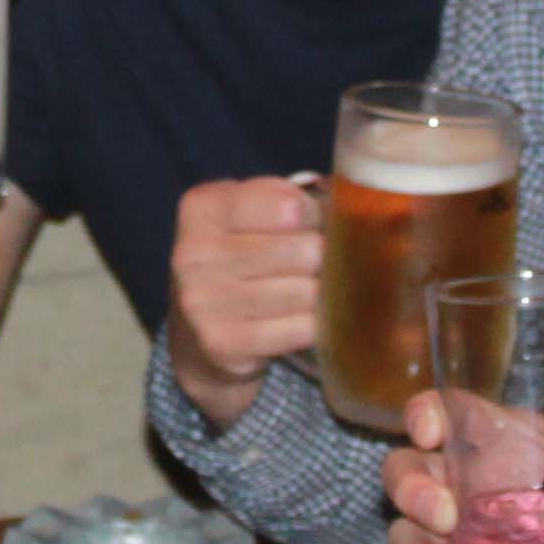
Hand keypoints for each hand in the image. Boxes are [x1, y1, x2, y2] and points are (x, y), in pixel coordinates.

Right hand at [163, 177, 324, 426]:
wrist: (199, 332)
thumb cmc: (241, 259)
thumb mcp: (252, 214)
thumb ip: (293, 201)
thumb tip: (349, 216)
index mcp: (203, 207)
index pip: (291, 205)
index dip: (317, 216)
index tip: (313, 225)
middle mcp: (194, 252)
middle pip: (305, 250)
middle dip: (324, 258)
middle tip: (320, 265)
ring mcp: (204, 301)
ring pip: (305, 292)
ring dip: (322, 295)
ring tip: (313, 292)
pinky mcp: (224, 342)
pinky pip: (298, 329)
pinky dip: (313, 326)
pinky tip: (307, 321)